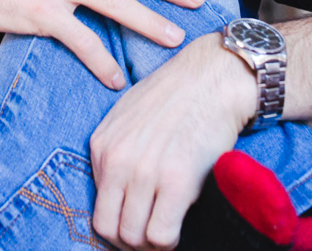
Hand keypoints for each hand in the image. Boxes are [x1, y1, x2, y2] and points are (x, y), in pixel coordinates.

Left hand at [90, 34, 257, 249]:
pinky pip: (161, 235)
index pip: (97, 207)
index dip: (118, 223)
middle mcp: (117, 160)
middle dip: (129, 241)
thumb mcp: (129, 115)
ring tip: (166, 232)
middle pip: (109, 228)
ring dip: (150, 243)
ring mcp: (145, 172)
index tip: (136, 224)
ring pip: (133, 237)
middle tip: (151, 236)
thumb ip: (118, 149)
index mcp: (102, 145)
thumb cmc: (177, 94)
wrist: (214, 77)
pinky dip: (169, 242)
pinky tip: (180, 228)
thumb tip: (119, 187)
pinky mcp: (176, 182)